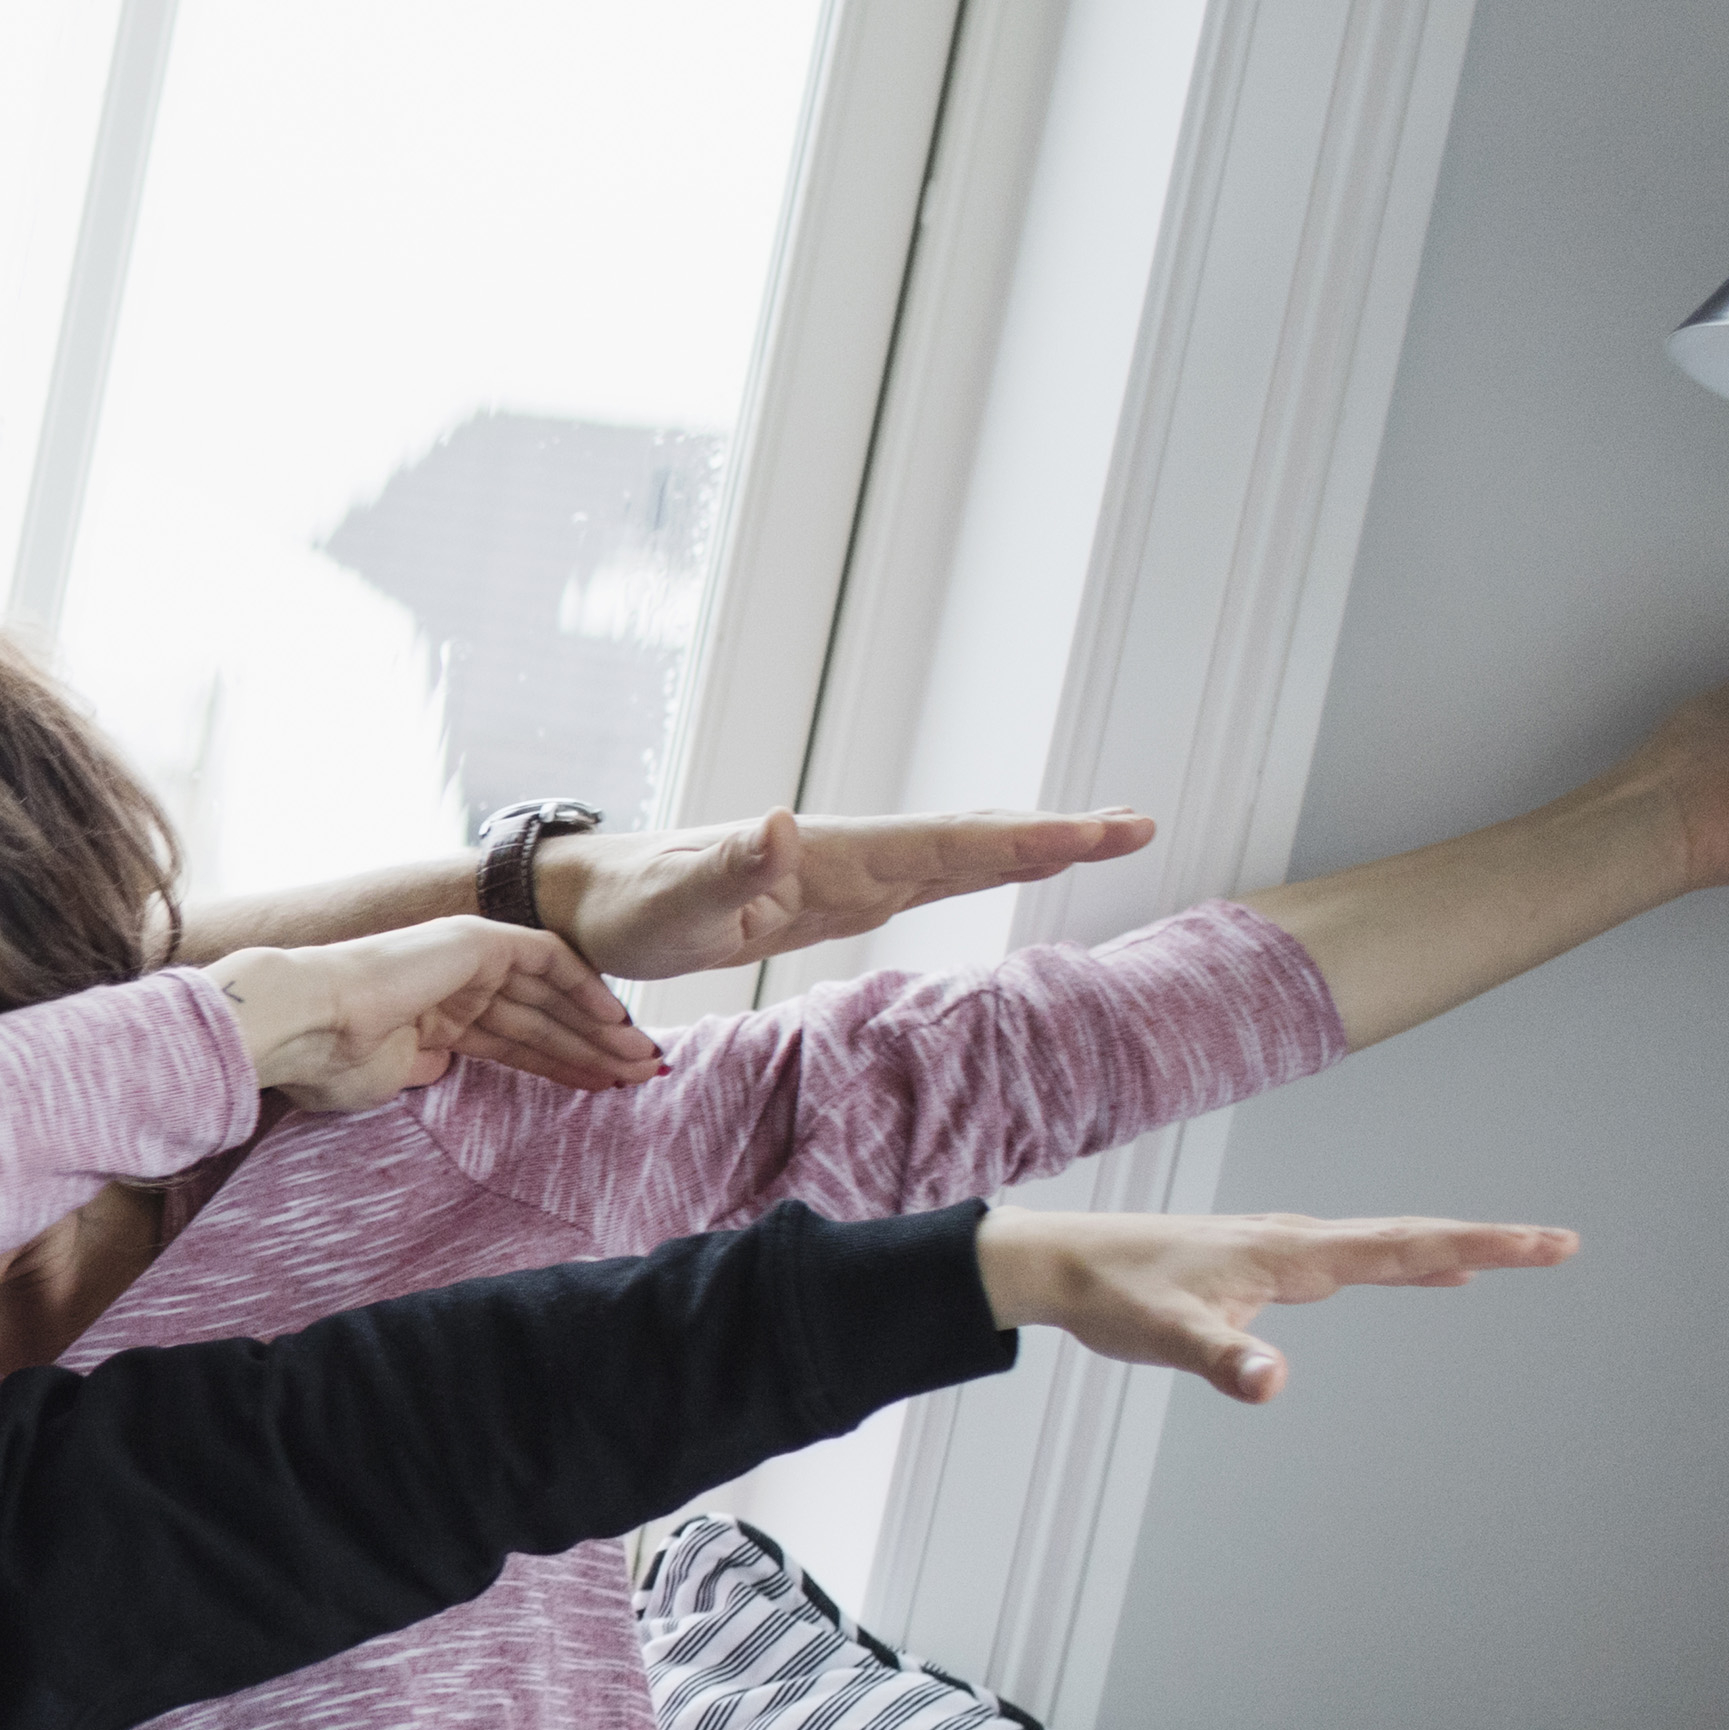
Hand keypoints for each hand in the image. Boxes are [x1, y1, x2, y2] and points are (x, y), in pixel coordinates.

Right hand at [211, 922, 653, 1110]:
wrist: (304, 1024)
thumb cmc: (330, 1059)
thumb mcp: (391, 1077)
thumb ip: (423, 1066)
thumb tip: (441, 1067)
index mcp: (435, 1017)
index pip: (515, 1042)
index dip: (560, 1065)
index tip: (600, 1090)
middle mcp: (456, 983)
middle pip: (542, 1019)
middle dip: (592, 1048)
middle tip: (642, 1074)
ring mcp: (466, 958)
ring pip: (553, 994)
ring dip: (600, 1027)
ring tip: (643, 1059)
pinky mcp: (477, 940)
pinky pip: (549, 959)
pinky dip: (586, 986)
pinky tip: (618, 1019)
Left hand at [551, 804, 1157, 977]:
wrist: (589, 901)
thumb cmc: (626, 905)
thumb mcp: (670, 901)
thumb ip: (725, 868)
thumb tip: (780, 824)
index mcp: (825, 857)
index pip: (940, 844)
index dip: (1018, 838)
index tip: (1092, 830)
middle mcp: (846, 857)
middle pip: (967, 840)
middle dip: (1052, 834)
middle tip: (1139, 824)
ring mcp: (845, 877)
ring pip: (955, 856)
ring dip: (1030, 846)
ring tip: (1108, 833)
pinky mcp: (833, 899)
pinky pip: (925, 880)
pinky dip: (981, 868)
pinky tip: (1012, 864)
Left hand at [976, 1208, 1575, 1403]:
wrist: (1059, 1261)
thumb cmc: (1113, 1295)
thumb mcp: (1167, 1338)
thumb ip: (1224, 1360)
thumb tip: (1274, 1382)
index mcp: (1288, 1252)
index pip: (1402, 1248)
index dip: (1479, 1247)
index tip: (1543, 1244)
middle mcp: (1294, 1241)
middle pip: (1408, 1238)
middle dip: (1486, 1243)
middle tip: (1558, 1245)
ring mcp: (1282, 1248)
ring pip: (1385, 1245)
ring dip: (1450, 1250)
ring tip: (1512, 1256)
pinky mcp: (1265, 1263)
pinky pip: (1356, 1257)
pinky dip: (1404, 1261)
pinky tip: (1427, 1273)